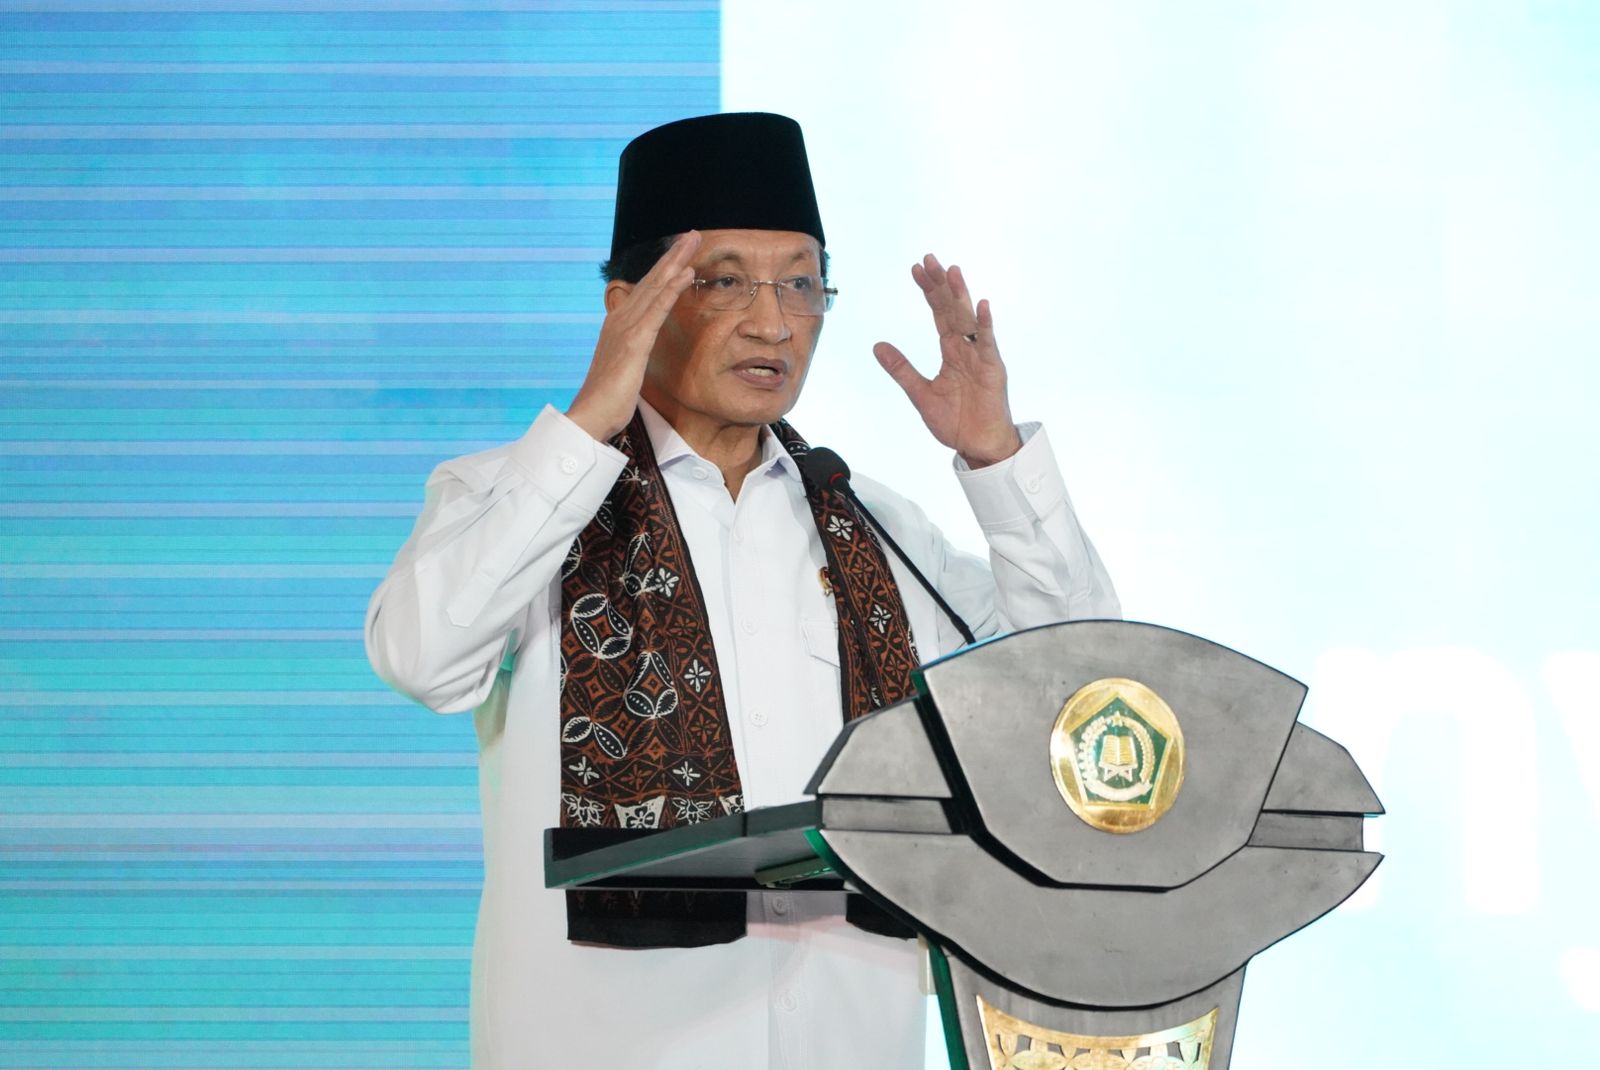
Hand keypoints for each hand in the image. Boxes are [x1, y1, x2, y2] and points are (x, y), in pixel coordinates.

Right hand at [566, 231, 700, 441]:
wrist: (591, 415)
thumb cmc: (609, 399)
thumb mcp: (624, 369)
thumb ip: (633, 353)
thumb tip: (640, 352)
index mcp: (618, 325)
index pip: (646, 291)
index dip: (664, 270)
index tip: (681, 254)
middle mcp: (620, 319)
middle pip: (652, 280)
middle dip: (673, 256)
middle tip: (692, 234)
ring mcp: (626, 327)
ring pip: (656, 286)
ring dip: (676, 262)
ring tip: (693, 240)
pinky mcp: (635, 340)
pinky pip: (658, 308)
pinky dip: (672, 288)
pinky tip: (686, 273)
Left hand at [873, 255, 1022, 467]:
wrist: (977, 445)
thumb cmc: (955, 421)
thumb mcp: (920, 393)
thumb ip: (902, 368)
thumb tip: (877, 345)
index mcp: (951, 351)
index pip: (938, 313)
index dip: (929, 291)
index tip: (917, 269)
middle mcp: (966, 348)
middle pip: (952, 309)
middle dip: (941, 285)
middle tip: (929, 259)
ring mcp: (981, 357)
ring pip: (968, 320)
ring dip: (961, 296)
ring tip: (952, 271)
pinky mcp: (993, 370)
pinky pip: (987, 344)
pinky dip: (984, 325)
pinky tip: (981, 306)